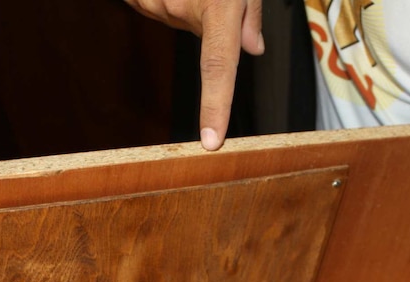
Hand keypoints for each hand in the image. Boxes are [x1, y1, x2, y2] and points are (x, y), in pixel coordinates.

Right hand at [124, 0, 264, 149]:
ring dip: (187, 5)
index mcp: (217, 6)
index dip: (215, 107)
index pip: (217, 69)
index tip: (211, 141)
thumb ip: (250, 13)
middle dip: (209, 21)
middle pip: (200, 37)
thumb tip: (254, 47)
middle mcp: (181, 8)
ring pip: (176, 20)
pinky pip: (157, 6)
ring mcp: (155, 4)